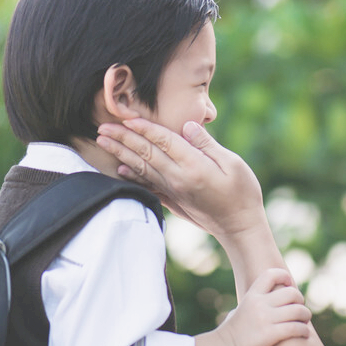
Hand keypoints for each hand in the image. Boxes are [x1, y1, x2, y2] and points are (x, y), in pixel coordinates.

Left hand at [97, 119, 266, 239]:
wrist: (239, 227)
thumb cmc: (242, 193)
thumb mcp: (232, 163)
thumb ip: (207, 144)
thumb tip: (187, 125)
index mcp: (193, 166)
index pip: (164, 141)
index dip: (145, 128)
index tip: (128, 117)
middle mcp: (178, 179)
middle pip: (146, 153)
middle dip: (123, 138)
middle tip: (102, 126)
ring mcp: (173, 191)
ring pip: (141, 168)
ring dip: (121, 153)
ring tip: (103, 142)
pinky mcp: (172, 200)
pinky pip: (147, 185)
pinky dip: (132, 176)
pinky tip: (121, 168)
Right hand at [217, 268, 310, 345]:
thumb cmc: (231, 332)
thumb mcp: (239, 310)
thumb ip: (251, 303)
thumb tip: (261, 300)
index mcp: (252, 295)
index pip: (271, 274)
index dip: (285, 276)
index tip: (290, 285)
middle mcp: (260, 304)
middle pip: (291, 293)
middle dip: (300, 300)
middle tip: (300, 309)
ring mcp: (265, 319)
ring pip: (298, 310)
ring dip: (305, 315)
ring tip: (304, 321)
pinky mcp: (270, 335)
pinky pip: (296, 328)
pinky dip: (304, 330)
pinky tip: (304, 334)